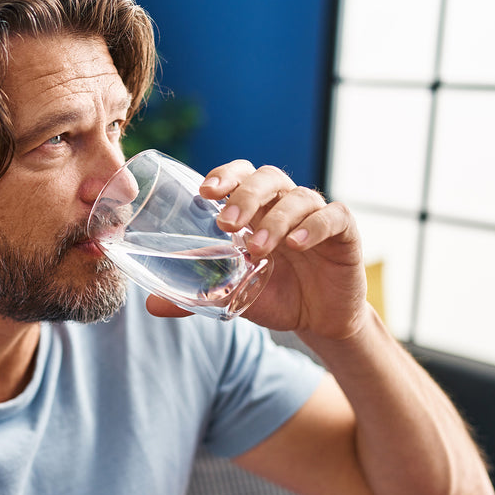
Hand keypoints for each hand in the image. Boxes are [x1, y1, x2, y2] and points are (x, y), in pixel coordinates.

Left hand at [146, 160, 367, 340]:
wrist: (318, 319)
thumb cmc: (274, 295)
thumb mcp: (232, 295)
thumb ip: (195, 296)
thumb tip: (150, 305)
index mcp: (256, 209)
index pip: (240, 175)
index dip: (225, 175)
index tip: (205, 192)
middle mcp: (284, 204)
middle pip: (267, 178)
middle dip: (245, 195)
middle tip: (226, 223)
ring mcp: (315, 215)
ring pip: (299, 197)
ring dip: (275, 219)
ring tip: (258, 248)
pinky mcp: (344, 233)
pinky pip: (334, 216)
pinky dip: (315, 226)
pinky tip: (298, 242)